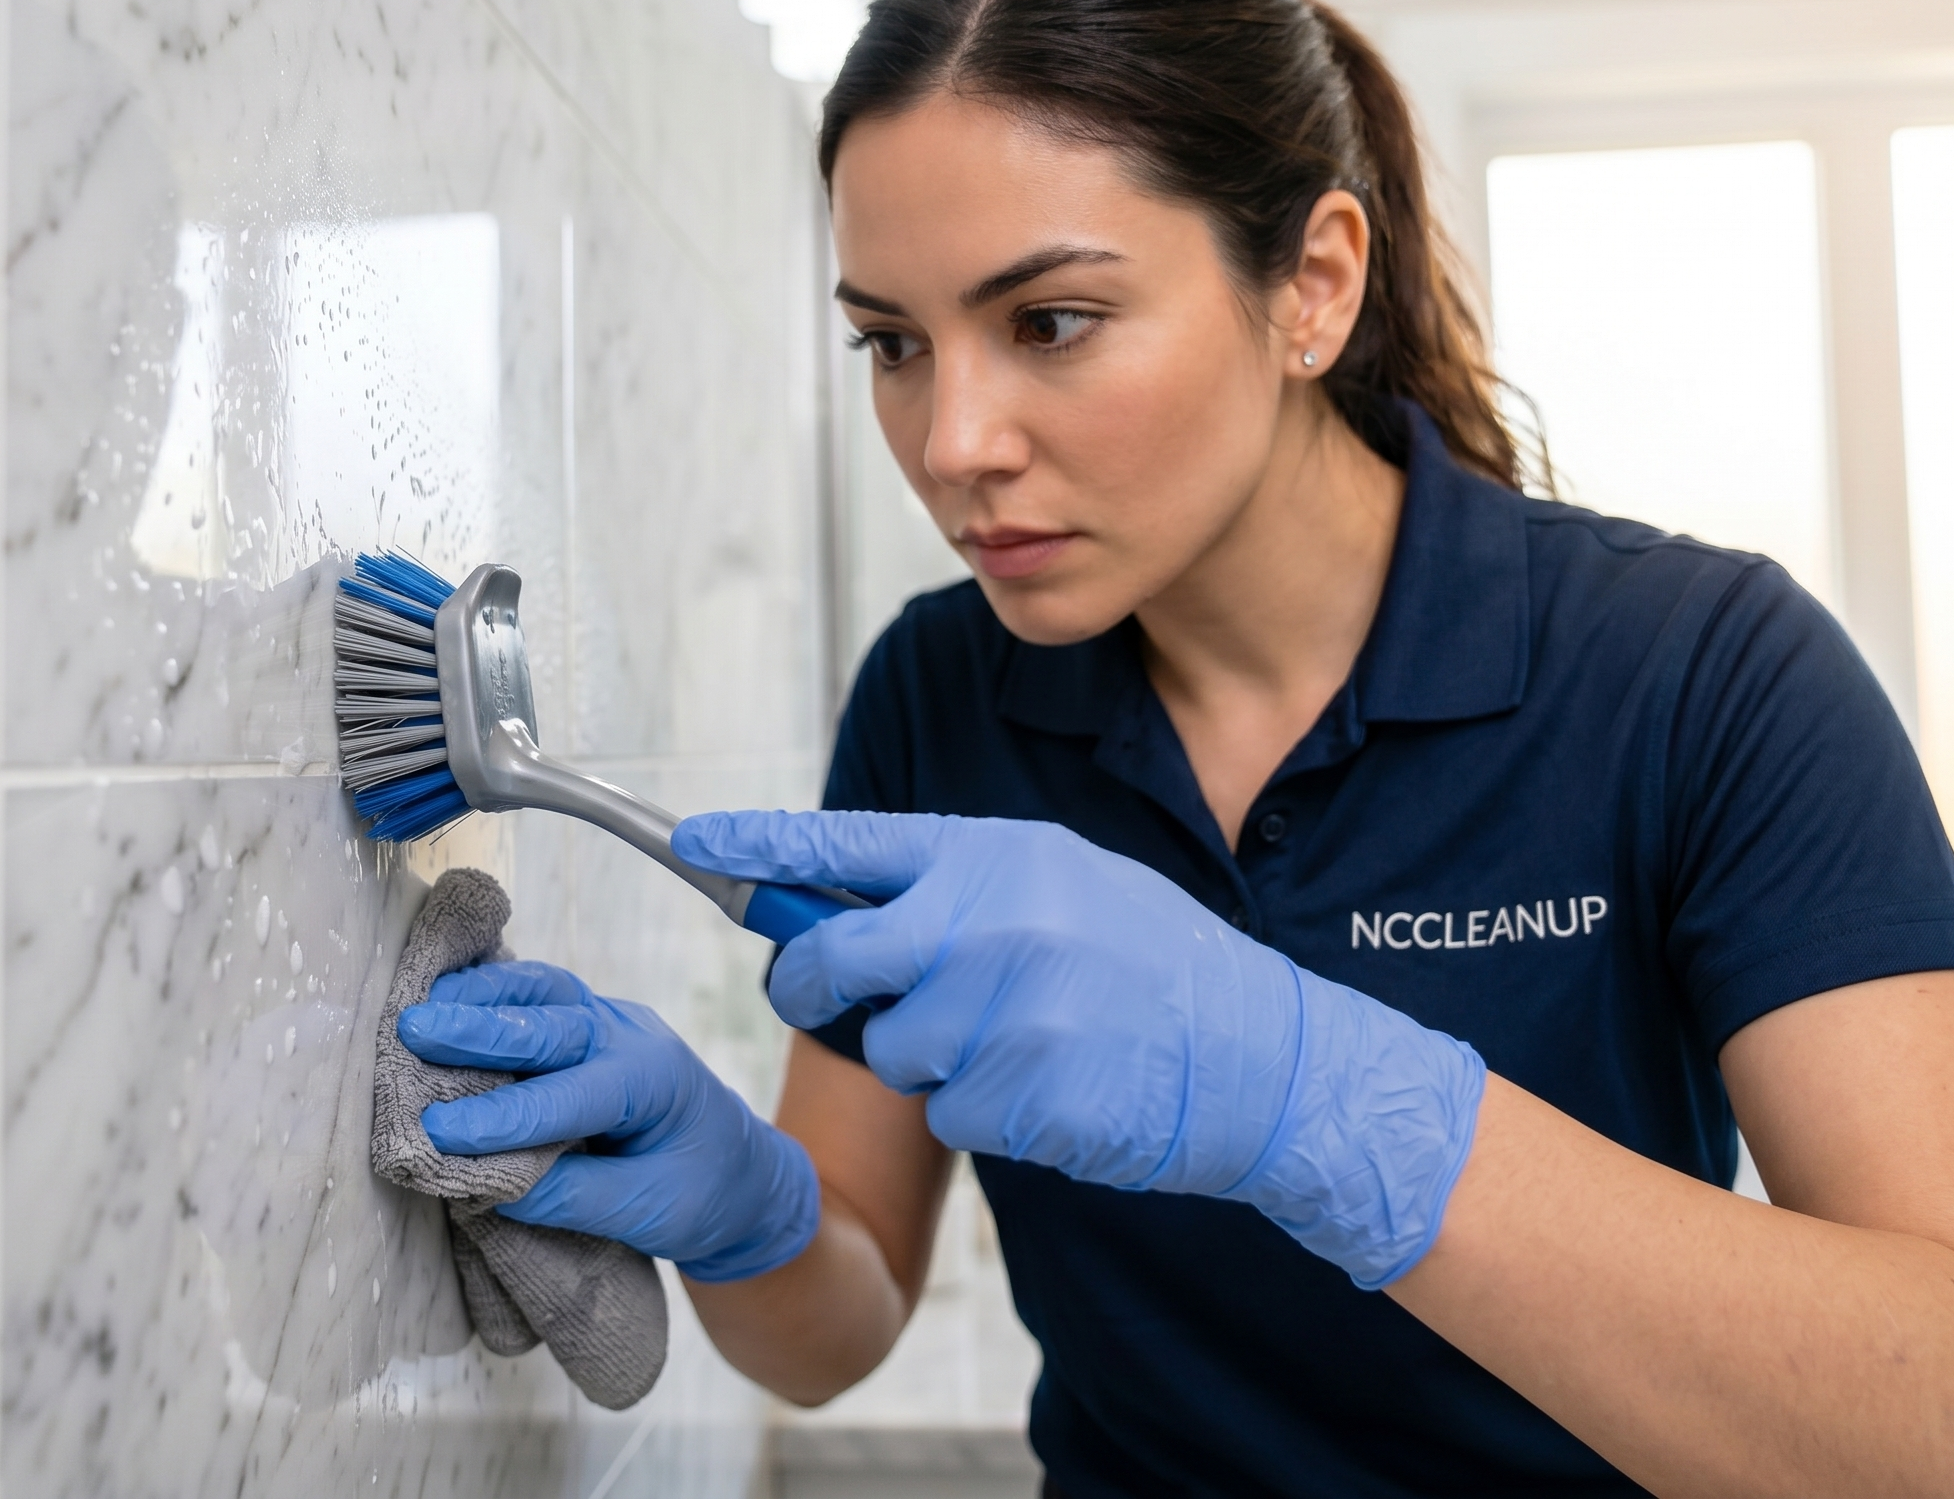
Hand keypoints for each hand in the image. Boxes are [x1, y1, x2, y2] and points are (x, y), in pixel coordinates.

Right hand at [398, 961, 818, 1283]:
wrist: (745, 1174)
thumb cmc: (703, 1196)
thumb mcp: (647, 1213)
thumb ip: (570, 1198)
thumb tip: (483, 1186)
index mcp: (656, 1082)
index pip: (568, 1097)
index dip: (501, 1118)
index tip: (437, 1131)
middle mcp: (632, 1037)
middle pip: (553, 1022)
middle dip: (480, 1029)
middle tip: (412, 1032)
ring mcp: (611, 1023)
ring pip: (546, 993)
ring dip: (482, 996)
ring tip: (421, 1006)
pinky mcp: (591, 1025)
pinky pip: (541, 998)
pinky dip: (494, 993)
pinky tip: (448, 995)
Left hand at [674, 811, 1486, 1289]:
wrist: (1258, 1056)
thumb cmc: (1146, 965)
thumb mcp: (1059, 884)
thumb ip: (950, 889)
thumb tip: (826, 905)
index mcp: (996, 856)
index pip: (849, 841)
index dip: (761, 845)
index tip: (695, 846)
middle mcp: (993, 922)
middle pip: (832, 959)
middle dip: (809, 987)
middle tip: (825, 999)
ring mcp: (1008, 1011)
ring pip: (891, 1050)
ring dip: (928, 1058)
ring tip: (1015, 1038)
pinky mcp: (1022, 1095)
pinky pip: (947, 1112)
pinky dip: (981, 1108)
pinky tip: (1048, 1084)